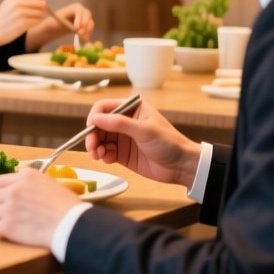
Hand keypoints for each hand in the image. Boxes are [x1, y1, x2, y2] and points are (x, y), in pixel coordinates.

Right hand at [0, 0, 47, 54]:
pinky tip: (26, 25)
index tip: (40, 1)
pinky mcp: (22, 24)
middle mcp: (17, 2)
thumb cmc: (3, 17)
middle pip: (41, 2)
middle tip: (34, 13)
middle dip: (41, 8)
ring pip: (41, 13)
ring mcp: (20, 13)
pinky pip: (37, 21)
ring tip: (28, 19)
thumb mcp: (9, 1)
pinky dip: (35, 23)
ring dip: (38, 17)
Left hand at [0, 167, 83, 247]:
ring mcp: (8, 208)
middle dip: (0, 204)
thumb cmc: (67, 205)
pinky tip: (13, 231)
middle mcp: (13, 189)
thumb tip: (19, 181)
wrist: (72, 224)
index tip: (7, 197)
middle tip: (12, 212)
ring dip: (0, 217)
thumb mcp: (48, 182)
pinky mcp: (7, 226)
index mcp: (24, 176)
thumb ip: (30, 181)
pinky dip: (2, 230)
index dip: (2, 191)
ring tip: (14, 222)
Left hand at [28, 2, 93, 48]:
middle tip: (79, 33)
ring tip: (81, 38)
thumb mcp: (56, 22)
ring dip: (87, 31)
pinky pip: (89, 30)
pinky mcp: (86, 26)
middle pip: (87, 15)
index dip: (79, 18)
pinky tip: (83, 39)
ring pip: (90, 23)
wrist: (56, 28)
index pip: (79, 10)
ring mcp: (85, 18)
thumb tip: (74, 28)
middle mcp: (82, 11)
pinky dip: (87, 34)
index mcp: (74, 7)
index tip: (76, 28)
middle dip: (85, 24)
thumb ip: (64, 23)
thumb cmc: (54, 23)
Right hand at [84, 98, 199, 186]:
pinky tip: (107, 159)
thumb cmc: (168, 143)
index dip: (95, 117)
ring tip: (98, 156)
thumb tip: (96, 118)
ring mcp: (123, 138)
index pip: (104, 107)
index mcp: (131, 109)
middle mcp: (124, 122)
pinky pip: (106, 152)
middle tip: (91, 147)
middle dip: (92, 135)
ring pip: (100, 139)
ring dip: (95, 147)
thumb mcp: (145, 130)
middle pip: (99, 125)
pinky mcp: (122, 153)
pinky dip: (103, 155)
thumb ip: (120, 123)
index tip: (91, 129)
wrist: (182, 166)